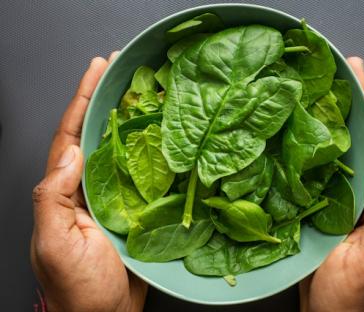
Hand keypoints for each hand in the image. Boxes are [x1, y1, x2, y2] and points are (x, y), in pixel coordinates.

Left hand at [30, 53, 147, 311]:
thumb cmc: (77, 287)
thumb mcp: (53, 243)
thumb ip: (53, 198)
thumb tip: (70, 153)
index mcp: (65, 190)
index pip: (71, 135)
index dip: (83, 100)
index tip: (98, 70)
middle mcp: (89, 186)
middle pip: (97, 133)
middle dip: (107, 99)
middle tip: (125, 69)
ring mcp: (114, 196)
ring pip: (123, 149)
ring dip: (133, 119)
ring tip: (147, 91)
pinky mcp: (136, 208)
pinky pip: (144, 173)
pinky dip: (153, 151)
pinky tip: (166, 136)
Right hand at [300, 57, 363, 311]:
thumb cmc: (353, 300)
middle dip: (361, 104)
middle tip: (348, 71)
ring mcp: (345, 201)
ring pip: (344, 151)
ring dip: (338, 119)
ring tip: (327, 89)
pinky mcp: (323, 207)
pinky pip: (321, 169)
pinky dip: (315, 145)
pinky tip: (304, 130)